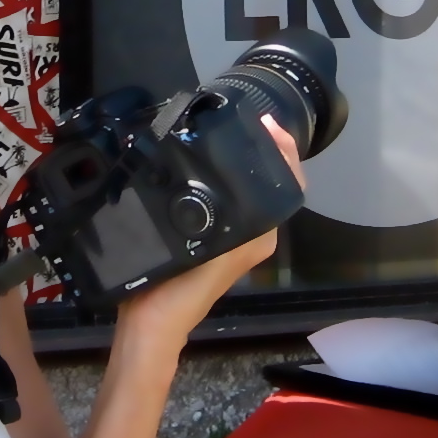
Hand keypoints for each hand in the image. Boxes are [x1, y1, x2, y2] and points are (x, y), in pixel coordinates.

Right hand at [116, 115, 306, 343]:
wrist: (151, 320)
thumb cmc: (185, 290)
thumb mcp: (218, 256)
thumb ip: (237, 230)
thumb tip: (244, 184)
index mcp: (260, 233)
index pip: (286, 184)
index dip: (284, 151)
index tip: (266, 122)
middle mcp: (248, 231)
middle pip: (263, 181)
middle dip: (259, 148)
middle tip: (239, 117)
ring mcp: (224, 233)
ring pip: (238, 187)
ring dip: (234, 160)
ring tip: (217, 130)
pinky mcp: (200, 234)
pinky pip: (214, 196)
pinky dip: (211, 175)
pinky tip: (190, 160)